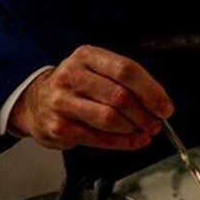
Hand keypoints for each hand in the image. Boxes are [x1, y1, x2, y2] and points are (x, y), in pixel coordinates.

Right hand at [9, 45, 173, 150]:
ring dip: (133, 128)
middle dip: (144, 114)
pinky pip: (100, 139)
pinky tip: (135, 141)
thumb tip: (158, 104)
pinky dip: (124, 143)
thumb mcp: (96, 71)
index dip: (151, 90)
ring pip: (110, 119)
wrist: (35, 102)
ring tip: (143, 130)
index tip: (165, 107)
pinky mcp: (60, 128)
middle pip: (119, 96)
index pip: (126, 70)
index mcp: (86, 57)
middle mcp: (72, 76)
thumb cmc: (76, 87)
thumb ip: (125, 82)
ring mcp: (63, 103)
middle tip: (155, 123)